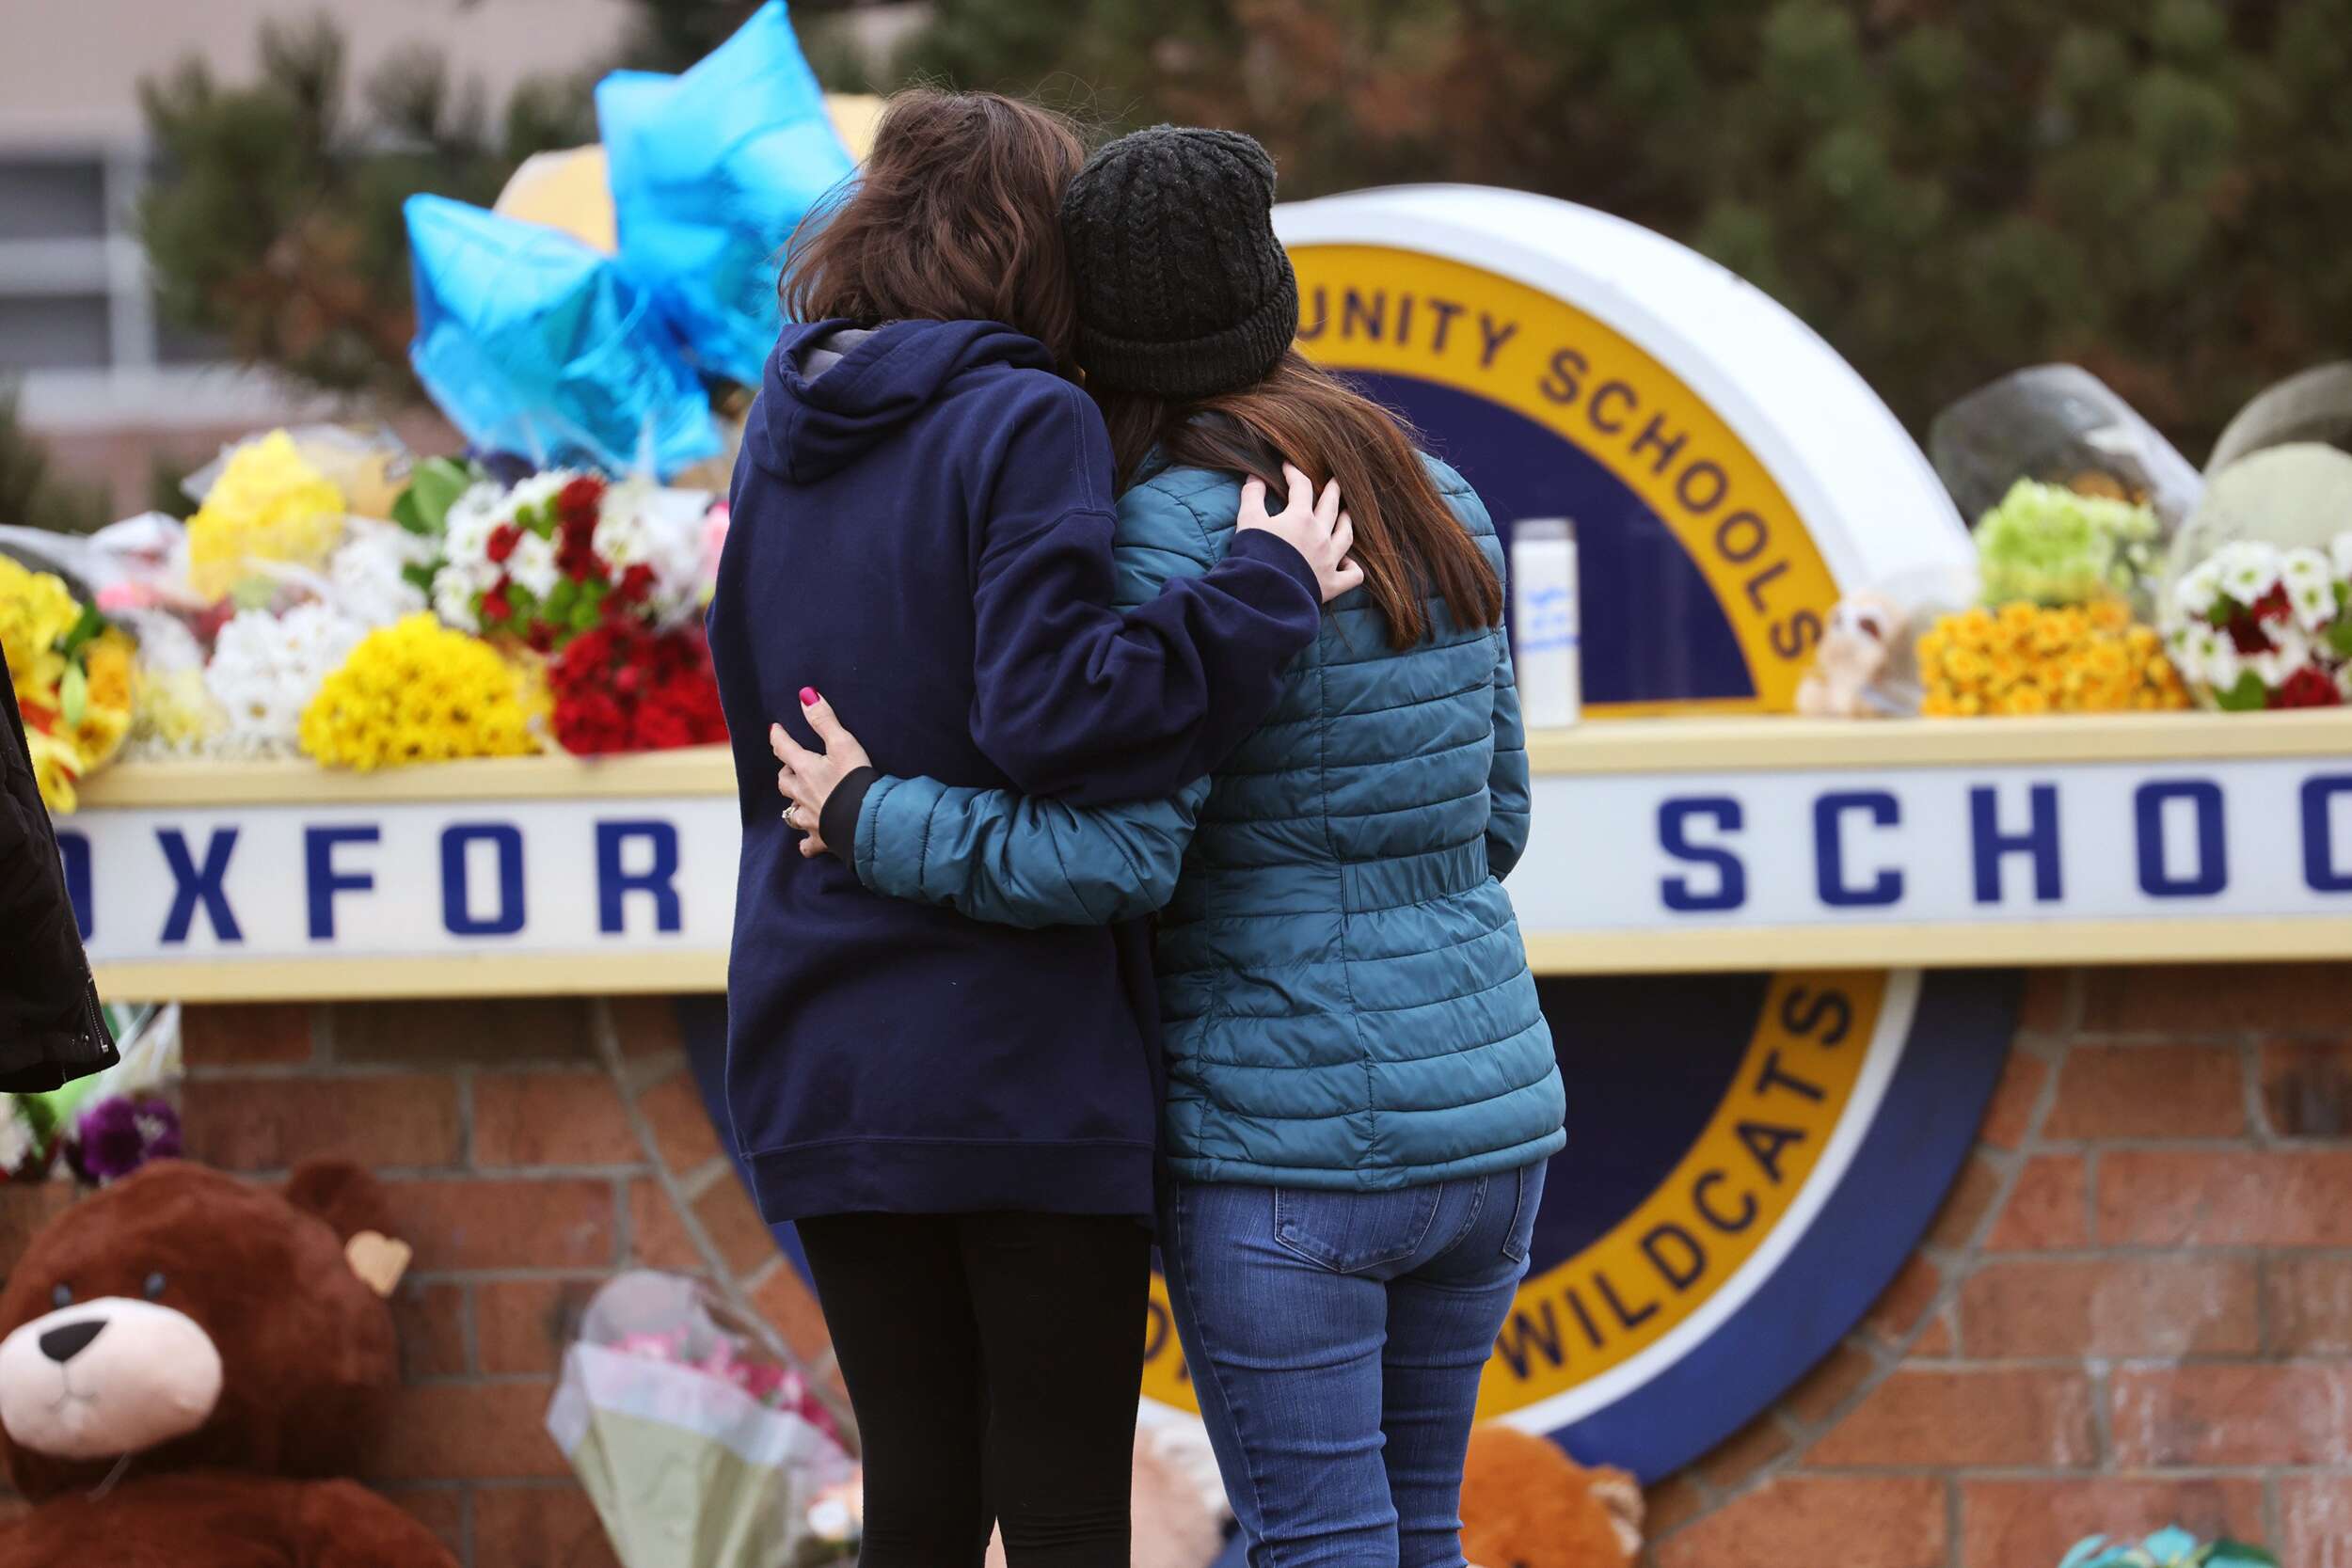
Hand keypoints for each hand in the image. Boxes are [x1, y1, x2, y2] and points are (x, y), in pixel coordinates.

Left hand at [770, 688, 872, 859]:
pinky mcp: (821, 839)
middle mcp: (802, 794)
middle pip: (784, 782)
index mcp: (806, 769)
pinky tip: (807, 841)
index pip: (785, 748)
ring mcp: (810, 819)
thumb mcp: (843, 743)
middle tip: (791, 767)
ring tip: (798, 801)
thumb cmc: (856, 780)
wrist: (866, 821)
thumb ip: (824, 719)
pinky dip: (805, 841)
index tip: (774, 730)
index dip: (779, 737)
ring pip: (791, 812)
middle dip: (786, 772)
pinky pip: (807, 844)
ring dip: (792, 805)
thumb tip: (805, 695)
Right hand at [1237, 463, 1362, 604]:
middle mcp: (1321, 535)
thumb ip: (1252, 496)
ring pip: (1346, 536)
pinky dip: (1352, 567)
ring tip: (1347, 514)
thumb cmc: (1255, 555)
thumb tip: (1254, 477)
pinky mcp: (1332, 584)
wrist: (1264, 593)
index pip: (1301, 487)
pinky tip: (1347, 562)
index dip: (1293, 473)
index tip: (1288, 467)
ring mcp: (1330, 560)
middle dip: (1332, 490)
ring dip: (1347, 522)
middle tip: (1335, 480)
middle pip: (1331, 506)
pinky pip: (1352, 575)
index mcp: (1301, 518)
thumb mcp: (1248, 521)